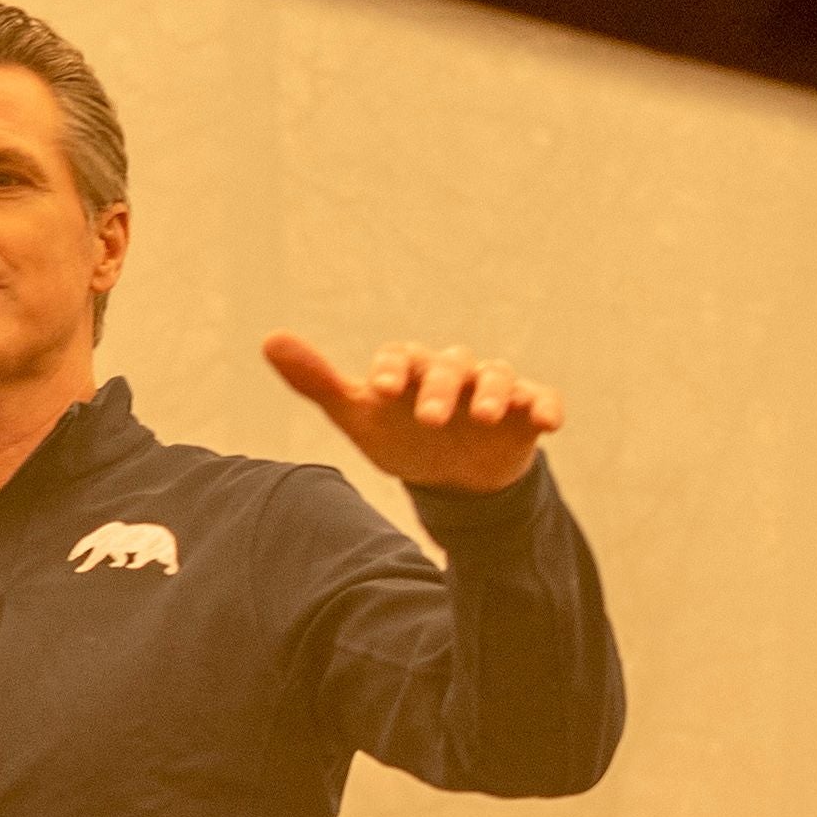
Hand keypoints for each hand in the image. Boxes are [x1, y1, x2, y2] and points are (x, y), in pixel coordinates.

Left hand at [265, 332, 562, 497]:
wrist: (453, 478)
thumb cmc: (401, 437)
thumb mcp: (359, 416)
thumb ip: (319, 381)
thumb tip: (269, 339)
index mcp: (412, 370)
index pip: (401, 357)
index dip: (392, 369)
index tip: (380, 390)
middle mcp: (454, 372)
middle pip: (450, 366)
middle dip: (441, 388)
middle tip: (430, 419)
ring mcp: (492, 390)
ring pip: (497, 376)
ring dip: (493, 392)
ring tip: (485, 416)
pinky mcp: (526, 412)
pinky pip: (542, 399)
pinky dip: (546, 405)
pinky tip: (547, 422)